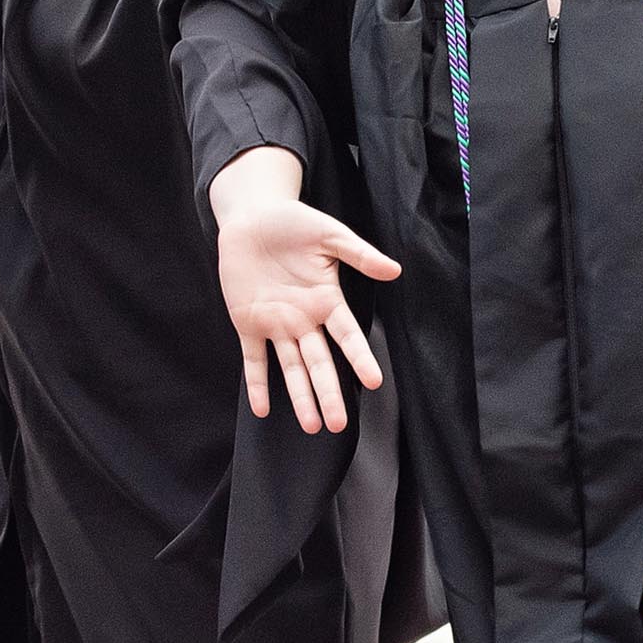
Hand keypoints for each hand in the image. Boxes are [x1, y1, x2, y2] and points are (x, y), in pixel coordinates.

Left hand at [209, 146, 399, 431]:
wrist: (252, 216)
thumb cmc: (293, 223)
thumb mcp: (330, 234)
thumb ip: (359, 254)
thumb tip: (394, 270)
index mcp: (326, 300)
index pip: (347, 336)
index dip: (360, 359)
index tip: (374, 382)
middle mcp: (304, 319)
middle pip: (320, 363)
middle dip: (329, 393)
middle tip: (339, 424)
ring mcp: (276, 324)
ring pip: (291, 368)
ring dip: (301, 397)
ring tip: (311, 426)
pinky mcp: (248, 323)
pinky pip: (253, 359)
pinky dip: (257, 383)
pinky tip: (262, 408)